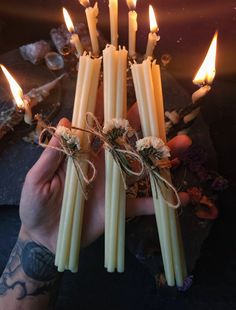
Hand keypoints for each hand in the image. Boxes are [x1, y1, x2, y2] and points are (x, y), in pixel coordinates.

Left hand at [19, 103, 191, 252]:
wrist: (44, 237)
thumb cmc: (35, 204)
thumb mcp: (37, 179)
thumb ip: (51, 155)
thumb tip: (64, 122)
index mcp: (83, 155)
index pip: (99, 128)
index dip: (110, 111)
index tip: (125, 94)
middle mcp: (103, 166)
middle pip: (127, 144)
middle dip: (146, 131)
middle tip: (164, 116)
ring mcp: (113, 186)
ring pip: (141, 168)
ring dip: (161, 159)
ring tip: (182, 147)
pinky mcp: (119, 208)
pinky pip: (142, 204)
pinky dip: (160, 202)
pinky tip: (180, 198)